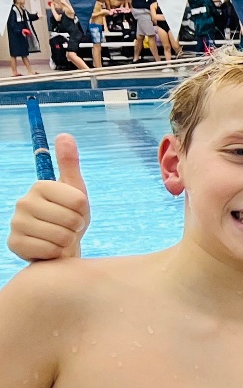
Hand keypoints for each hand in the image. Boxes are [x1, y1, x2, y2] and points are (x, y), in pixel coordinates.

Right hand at [10, 134, 88, 260]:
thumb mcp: (75, 190)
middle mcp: (23, 202)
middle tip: (68, 227)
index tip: (75, 211)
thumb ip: (69, 164)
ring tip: (60, 237)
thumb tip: (65, 134)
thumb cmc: (69, 216)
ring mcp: (16, 223)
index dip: (83, 210)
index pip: (79, 200)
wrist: (58, 245)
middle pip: (71, 220)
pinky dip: (56, 253)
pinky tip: (50, 248)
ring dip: (67, 241)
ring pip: (61, 236)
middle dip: (76, 227)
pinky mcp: (14, 244)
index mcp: (40, 186)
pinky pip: (50, 250)